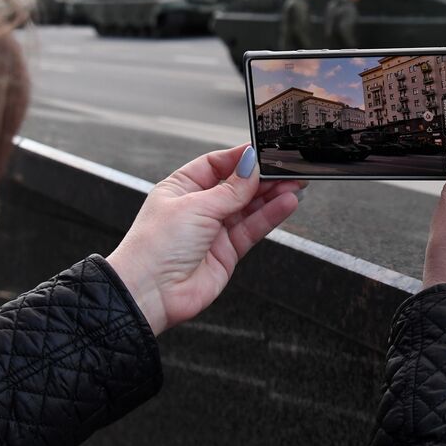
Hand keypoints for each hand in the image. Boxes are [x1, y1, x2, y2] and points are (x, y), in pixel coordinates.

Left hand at [107, 145, 303, 334]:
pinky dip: (271, 216)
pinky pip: (253, 228)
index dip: (241, 158)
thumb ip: (230, 190)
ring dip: (272, 195)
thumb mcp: (195, 206)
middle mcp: (198, 207)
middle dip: (262, 177)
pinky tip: (286, 204)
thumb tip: (251, 166)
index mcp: (182, 187)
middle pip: (237, 185)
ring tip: (295, 184)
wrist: (150, 292)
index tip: (263, 152)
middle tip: (288, 169)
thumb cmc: (156, 246)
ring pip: (249, 207)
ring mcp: (214, 230)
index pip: (217, 164)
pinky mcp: (227, 251)